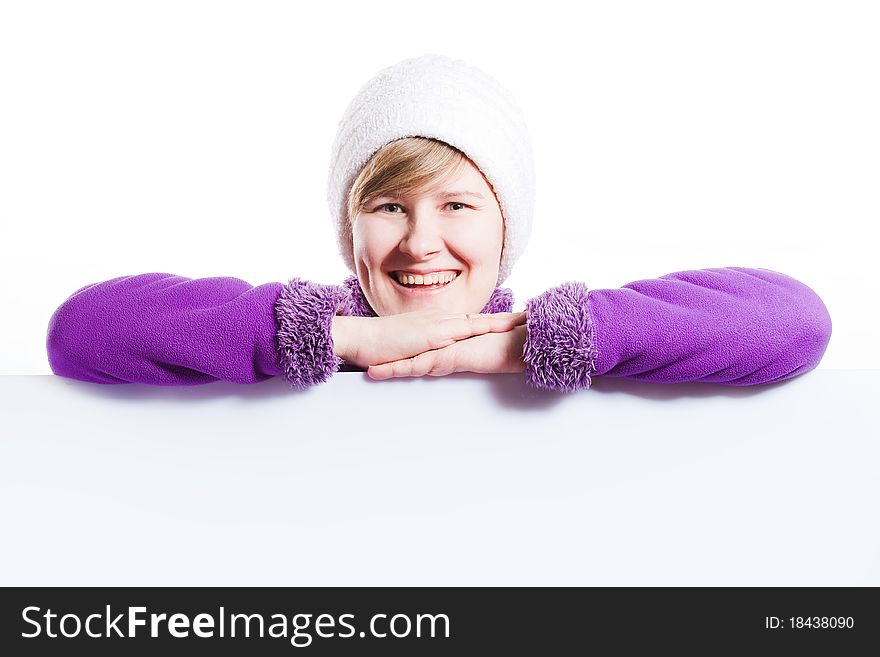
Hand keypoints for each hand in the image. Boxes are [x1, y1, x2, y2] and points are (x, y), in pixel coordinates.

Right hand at [332, 310, 526, 368]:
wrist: (360, 337)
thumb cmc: (379, 344)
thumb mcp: (410, 345)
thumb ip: (426, 348)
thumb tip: (438, 355)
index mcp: (439, 322)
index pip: (473, 322)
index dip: (495, 321)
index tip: (517, 321)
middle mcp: (442, 320)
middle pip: (483, 319)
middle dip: (508, 319)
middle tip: (532, 317)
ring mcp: (438, 326)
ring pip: (479, 322)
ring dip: (502, 322)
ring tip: (525, 322)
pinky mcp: (432, 335)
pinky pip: (464, 332)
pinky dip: (483, 329)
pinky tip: (498, 329)